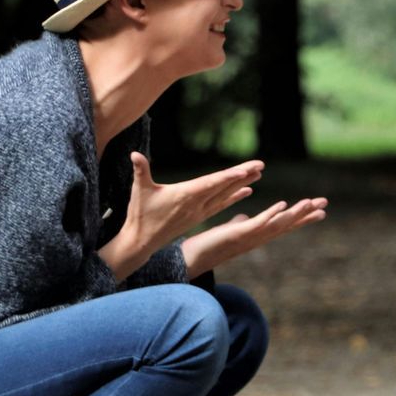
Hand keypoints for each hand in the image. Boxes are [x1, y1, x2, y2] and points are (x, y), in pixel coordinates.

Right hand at [98, 154, 262, 280]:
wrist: (142, 240)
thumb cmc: (140, 214)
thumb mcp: (138, 190)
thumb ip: (140, 171)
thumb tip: (134, 154)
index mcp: (185, 196)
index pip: (211, 183)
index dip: (229, 176)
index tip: (245, 169)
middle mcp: (196, 204)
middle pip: (224, 187)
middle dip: (242, 175)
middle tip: (261, 164)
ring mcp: (199, 211)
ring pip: (225, 195)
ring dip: (242, 184)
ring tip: (258, 173)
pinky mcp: (199, 216)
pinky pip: (221, 205)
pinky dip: (234, 197)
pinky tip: (247, 191)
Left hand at [181, 195, 328, 276]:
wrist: (191, 259)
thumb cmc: (209, 247)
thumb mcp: (228, 232)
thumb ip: (238, 224)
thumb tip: (243, 217)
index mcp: (257, 235)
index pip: (283, 224)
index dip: (301, 217)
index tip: (319, 210)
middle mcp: (257, 238)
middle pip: (287, 225)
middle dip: (306, 214)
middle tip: (325, 204)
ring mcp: (249, 237)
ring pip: (278, 224)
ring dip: (295, 213)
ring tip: (311, 202)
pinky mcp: (237, 234)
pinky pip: (258, 223)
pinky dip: (271, 214)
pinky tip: (283, 205)